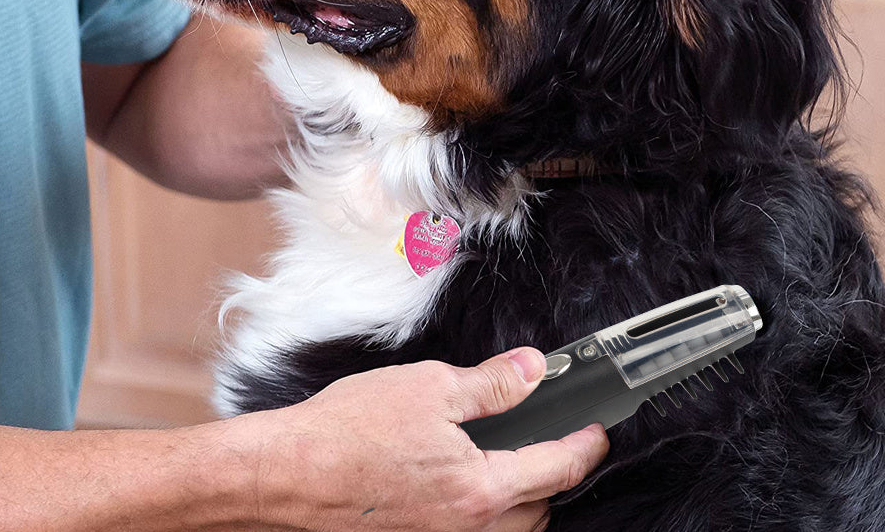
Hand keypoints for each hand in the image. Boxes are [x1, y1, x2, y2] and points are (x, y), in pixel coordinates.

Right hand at [237, 348, 608, 531]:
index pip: (558, 468)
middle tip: (553, 444)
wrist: (287, 475)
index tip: (598, 434)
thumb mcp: (429, 388)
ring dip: (522, 504)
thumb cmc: (347, 432)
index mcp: (480, 489)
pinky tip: (463, 487)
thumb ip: (491, 383)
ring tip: (511, 466)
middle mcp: (468, 529)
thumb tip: (533, 370)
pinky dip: (484, 516)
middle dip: (556, 479)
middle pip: (540, 512)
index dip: (586, 447)